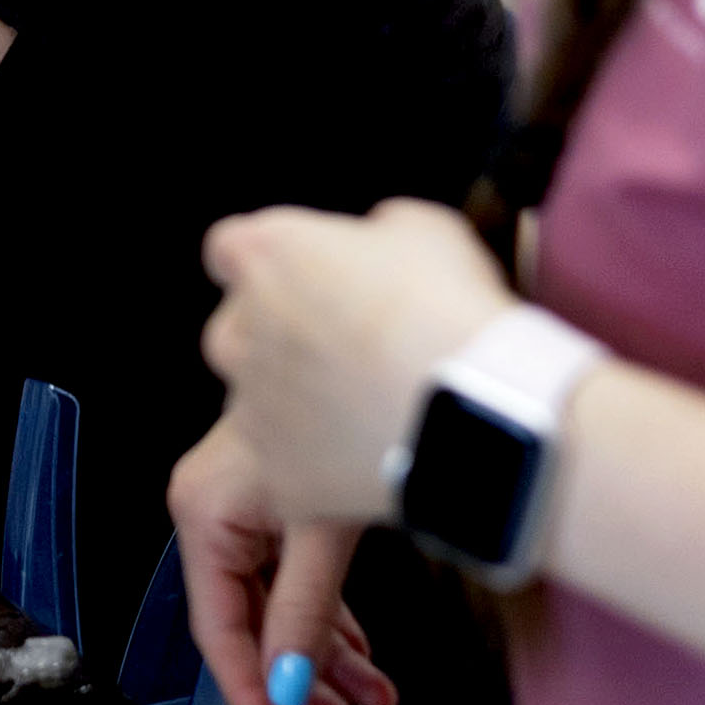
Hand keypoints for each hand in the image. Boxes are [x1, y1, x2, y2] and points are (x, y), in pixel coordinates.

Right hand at [168, 419, 392, 704]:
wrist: (408, 339)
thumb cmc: (353, 395)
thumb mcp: (324, 527)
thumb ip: (301, 614)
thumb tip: (289, 681)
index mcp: (205, 496)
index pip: (217, 623)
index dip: (250, 688)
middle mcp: (220, 481)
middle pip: (253, 607)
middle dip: (303, 676)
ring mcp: (258, 474)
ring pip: (280, 582)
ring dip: (326, 642)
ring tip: (371, 692)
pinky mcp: (296, 464)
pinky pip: (299, 550)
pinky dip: (330, 597)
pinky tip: (359, 636)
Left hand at [201, 198, 515, 523]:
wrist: (474, 412)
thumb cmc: (448, 312)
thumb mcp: (423, 231)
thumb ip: (375, 233)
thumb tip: (379, 246)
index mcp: (264, 256)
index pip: (230, 250)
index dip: (269, 267)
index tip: (301, 280)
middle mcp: (239, 330)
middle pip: (239, 329)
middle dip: (283, 339)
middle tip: (350, 350)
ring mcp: (252, 408)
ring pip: (257, 403)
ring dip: (298, 404)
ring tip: (368, 412)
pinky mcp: (277, 474)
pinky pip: (285, 470)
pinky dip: (318, 469)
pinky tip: (370, 461)